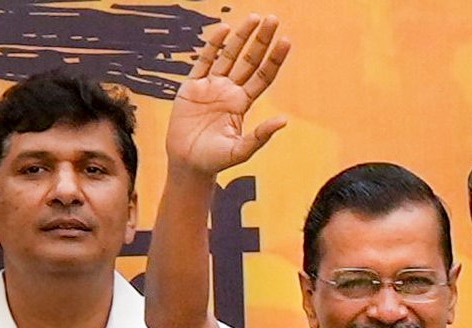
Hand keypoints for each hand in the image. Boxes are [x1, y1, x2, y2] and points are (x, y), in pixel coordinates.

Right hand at [166, 13, 289, 176]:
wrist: (186, 163)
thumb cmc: (214, 161)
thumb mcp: (239, 151)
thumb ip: (260, 136)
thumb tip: (283, 121)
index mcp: (242, 104)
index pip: (262, 76)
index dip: (274, 59)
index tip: (285, 41)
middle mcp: (229, 91)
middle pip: (249, 60)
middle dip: (261, 40)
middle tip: (273, 20)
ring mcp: (211, 87)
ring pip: (228, 56)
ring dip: (240, 37)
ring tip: (254, 18)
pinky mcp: (192, 87)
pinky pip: (203, 62)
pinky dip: (212, 46)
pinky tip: (222, 30)